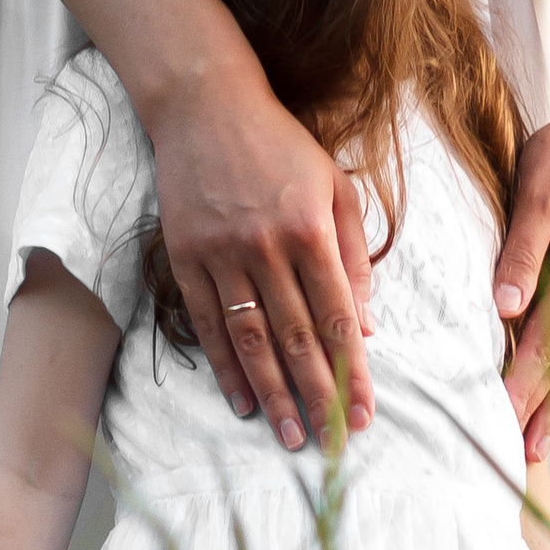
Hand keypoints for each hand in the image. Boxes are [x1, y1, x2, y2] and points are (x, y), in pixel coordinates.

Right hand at [148, 60, 375, 448]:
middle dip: (317, 397)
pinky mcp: (185, 257)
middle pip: (296, 338)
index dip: (352, 372)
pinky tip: (241, 400)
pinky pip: (207, 325)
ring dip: (272, 393)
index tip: (364, 414)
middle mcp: (266, 247)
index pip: (337, 318)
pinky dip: (224, 367)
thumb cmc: (282, 145)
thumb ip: (354, 255)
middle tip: (330, 444)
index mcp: (310, 230)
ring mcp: (221, 254)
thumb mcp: (335, 186)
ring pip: (251, 340)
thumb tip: (365, 324)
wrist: (205, 106)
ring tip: (290, 435)